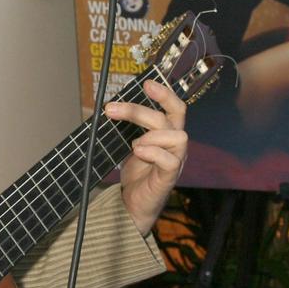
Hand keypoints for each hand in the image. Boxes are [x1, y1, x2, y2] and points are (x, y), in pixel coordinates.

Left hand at [104, 79, 188, 234]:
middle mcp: (176, 145)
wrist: (132, 204)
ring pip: (177, 136)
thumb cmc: (136, 172)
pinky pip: (170, 160)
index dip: (165, 94)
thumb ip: (131, 127)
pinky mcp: (168, 177)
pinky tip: (138, 151)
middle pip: (170, 118)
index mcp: (168, 134)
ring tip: (133, 144)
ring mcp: (175, 161)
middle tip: (112, 109)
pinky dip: (153, 152)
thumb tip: (113, 107)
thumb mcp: (132, 143)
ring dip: (150, 133)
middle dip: (139, 110)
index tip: (146, 83)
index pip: (176, 108)